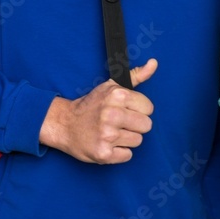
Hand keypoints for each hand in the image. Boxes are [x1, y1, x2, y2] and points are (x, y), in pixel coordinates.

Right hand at [39, 59, 157, 162]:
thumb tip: (154, 63)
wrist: (65, 124)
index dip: (138, 110)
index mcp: (117, 95)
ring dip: (127, 139)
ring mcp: (107, 135)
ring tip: (112, 133)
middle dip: (135, 125)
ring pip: (138, 141)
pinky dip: (119, 152)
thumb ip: (136, 75)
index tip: (125, 110)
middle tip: (119, 123)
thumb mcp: (112, 86)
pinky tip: (108, 144)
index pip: (149, 108)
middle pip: (146, 126)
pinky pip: (127, 155)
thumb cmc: (92, 105)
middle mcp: (112, 114)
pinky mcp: (103, 154)